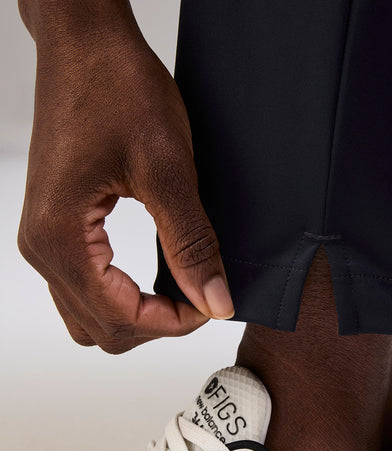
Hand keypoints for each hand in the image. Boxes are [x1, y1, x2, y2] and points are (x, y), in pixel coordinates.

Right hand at [18, 8, 233, 353]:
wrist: (87, 45)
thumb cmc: (119, 90)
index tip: (211, 305)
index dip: (174, 323)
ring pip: (90, 315)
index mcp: (62, 238)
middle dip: (158, 323)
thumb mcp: (168, 171)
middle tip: (201, 296)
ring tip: (180, 289)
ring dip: (138, 314)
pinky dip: (122, 294)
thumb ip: (191, 244)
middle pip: (102, 329)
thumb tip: (214, 301)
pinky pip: (84, 287)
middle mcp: (42, 248)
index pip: (121, 319)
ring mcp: (44, 238)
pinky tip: (153, 275)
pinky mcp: (55, 225)